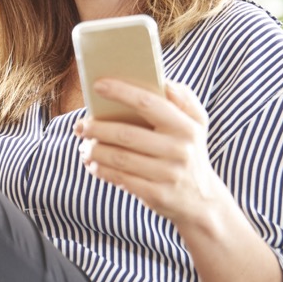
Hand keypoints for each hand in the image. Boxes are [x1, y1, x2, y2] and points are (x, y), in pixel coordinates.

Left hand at [73, 79, 234, 226]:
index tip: (97, 85)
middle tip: (80, 125)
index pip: (148, 103)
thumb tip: (163, 80)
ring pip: (120, 158)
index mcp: (186, 126)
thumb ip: (184, 98)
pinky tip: (92, 164)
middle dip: (97, 128)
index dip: (121, 92)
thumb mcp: (197, 123)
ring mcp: (168, 174)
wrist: (203, 200)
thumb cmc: (190, 150)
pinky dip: (102, 170)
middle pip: (126, 134)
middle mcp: (179, 149)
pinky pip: (121, 179)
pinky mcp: (157, 194)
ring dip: (94, 150)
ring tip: (83, 146)